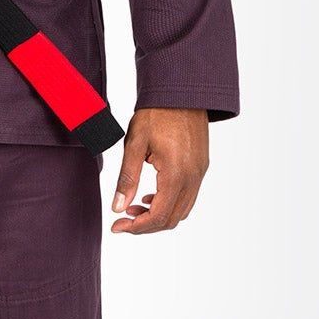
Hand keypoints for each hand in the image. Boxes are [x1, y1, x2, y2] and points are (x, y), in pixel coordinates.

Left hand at [109, 108, 209, 234]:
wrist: (182, 91)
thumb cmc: (156, 113)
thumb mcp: (134, 145)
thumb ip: (127, 179)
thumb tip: (118, 208)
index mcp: (176, 174)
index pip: (158, 217)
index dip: (136, 228)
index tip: (117, 227)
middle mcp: (193, 178)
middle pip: (172, 220)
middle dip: (146, 225)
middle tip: (123, 220)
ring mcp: (200, 173)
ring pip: (182, 211)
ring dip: (159, 215)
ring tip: (135, 207)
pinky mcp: (201, 167)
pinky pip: (188, 197)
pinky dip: (170, 203)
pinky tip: (152, 195)